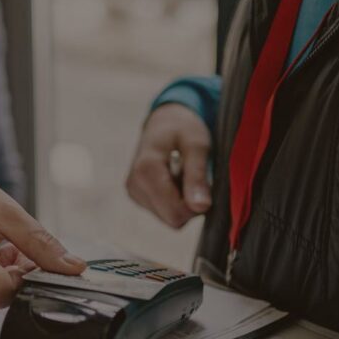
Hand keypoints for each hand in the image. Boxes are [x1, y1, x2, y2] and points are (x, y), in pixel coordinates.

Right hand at [125, 103, 211, 228]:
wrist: (164, 120)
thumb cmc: (183, 127)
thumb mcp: (197, 144)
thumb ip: (197, 175)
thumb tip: (201, 208)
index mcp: (146, 170)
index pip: (175, 213)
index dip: (196, 204)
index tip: (204, 181)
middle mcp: (134, 185)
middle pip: (172, 218)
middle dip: (190, 204)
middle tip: (195, 176)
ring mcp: (133, 192)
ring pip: (169, 218)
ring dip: (183, 201)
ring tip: (183, 174)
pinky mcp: (137, 196)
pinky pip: (164, 212)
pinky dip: (175, 199)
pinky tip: (175, 179)